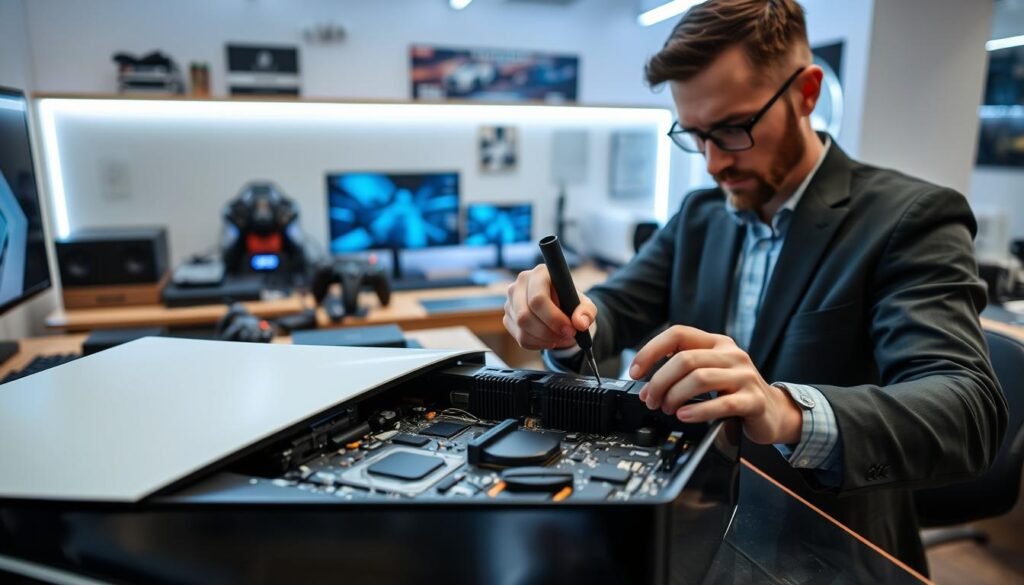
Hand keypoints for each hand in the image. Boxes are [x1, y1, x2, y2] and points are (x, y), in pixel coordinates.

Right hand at [503, 264, 596, 350]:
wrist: (560, 307)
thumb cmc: (571, 302)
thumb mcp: (585, 305)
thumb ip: (587, 312)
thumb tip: (580, 323)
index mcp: (539, 274)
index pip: (538, 299)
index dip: (553, 318)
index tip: (570, 329)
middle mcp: (519, 284)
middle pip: (525, 316)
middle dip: (548, 332)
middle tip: (567, 336)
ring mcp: (510, 302)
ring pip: (522, 330)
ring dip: (545, 340)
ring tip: (561, 338)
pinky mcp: (508, 318)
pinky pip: (520, 338)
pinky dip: (538, 344)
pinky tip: (550, 339)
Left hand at [630, 325, 802, 444]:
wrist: (774, 413)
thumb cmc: (736, 392)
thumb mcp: (710, 373)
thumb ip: (682, 373)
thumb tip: (647, 388)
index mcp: (717, 343)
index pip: (678, 334)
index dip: (651, 350)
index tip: (634, 371)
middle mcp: (732, 354)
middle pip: (685, 360)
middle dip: (660, 382)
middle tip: (651, 400)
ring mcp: (745, 376)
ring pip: (699, 378)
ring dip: (675, 396)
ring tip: (667, 409)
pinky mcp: (753, 400)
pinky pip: (722, 403)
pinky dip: (698, 411)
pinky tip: (684, 416)